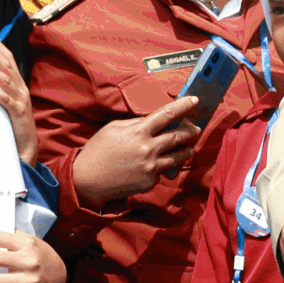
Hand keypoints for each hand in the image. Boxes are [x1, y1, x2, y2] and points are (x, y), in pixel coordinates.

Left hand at [0, 40, 38, 164]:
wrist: (28, 144)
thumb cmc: (16, 122)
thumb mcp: (10, 101)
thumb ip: (2, 88)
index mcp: (20, 85)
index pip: (10, 61)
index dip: (0, 48)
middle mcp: (22, 90)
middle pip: (8, 67)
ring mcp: (21, 101)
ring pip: (6, 82)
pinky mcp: (17, 113)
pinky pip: (5, 101)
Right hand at [71, 97, 199, 204]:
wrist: (88, 181)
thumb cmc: (98, 151)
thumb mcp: (113, 129)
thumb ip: (135, 123)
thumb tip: (152, 120)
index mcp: (138, 132)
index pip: (166, 115)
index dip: (183, 106)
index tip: (194, 101)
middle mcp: (148, 149)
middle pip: (178, 136)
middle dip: (191, 131)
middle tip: (196, 128)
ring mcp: (151, 167)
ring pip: (179, 156)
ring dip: (186, 150)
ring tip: (188, 147)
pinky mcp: (150, 181)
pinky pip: (164, 171)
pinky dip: (164, 166)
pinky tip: (158, 165)